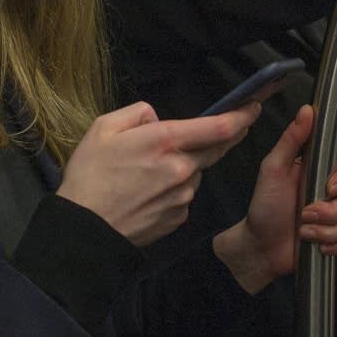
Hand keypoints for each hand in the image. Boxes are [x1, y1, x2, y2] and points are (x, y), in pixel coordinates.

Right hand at [59, 102, 260, 246]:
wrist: (84, 229)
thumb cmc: (89, 177)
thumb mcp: (103, 128)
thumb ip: (137, 113)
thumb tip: (156, 117)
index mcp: (164, 142)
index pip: (217, 127)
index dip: (241, 116)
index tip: (252, 107)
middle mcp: (180, 169)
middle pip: (215, 149)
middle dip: (224, 136)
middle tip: (224, 128)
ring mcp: (182, 196)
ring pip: (196, 172)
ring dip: (186, 166)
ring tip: (149, 172)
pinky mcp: (179, 217)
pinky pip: (185, 195)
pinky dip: (175, 188)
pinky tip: (148, 193)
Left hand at [216, 106, 336, 291]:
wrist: (260, 245)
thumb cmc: (265, 205)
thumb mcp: (273, 169)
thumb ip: (292, 140)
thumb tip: (307, 109)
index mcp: (325, 167)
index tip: (330, 186)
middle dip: (330, 212)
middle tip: (304, 215)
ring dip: (326, 231)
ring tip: (304, 232)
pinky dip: (335, 246)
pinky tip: (317, 246)